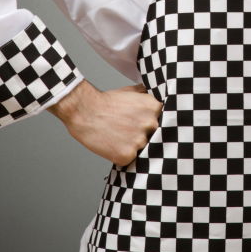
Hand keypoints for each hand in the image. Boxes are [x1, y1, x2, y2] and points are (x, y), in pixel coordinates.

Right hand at [48, 79, 162, 165]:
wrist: (85, 111)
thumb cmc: (107, 102)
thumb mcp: (133, 92)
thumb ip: (149, 96)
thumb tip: (160, 97)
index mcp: (154, 108)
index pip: (166, 121)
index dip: (155, 125)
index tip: (148, 126)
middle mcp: (150, 124)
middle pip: (156, 136)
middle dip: (146, 135)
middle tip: (130, 131)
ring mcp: (139, 141)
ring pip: (144, 149)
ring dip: (135, 146)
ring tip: (120, 137)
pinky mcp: (127, 155)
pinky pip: (131, 159)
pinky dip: (124, 154)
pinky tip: (114, 144)